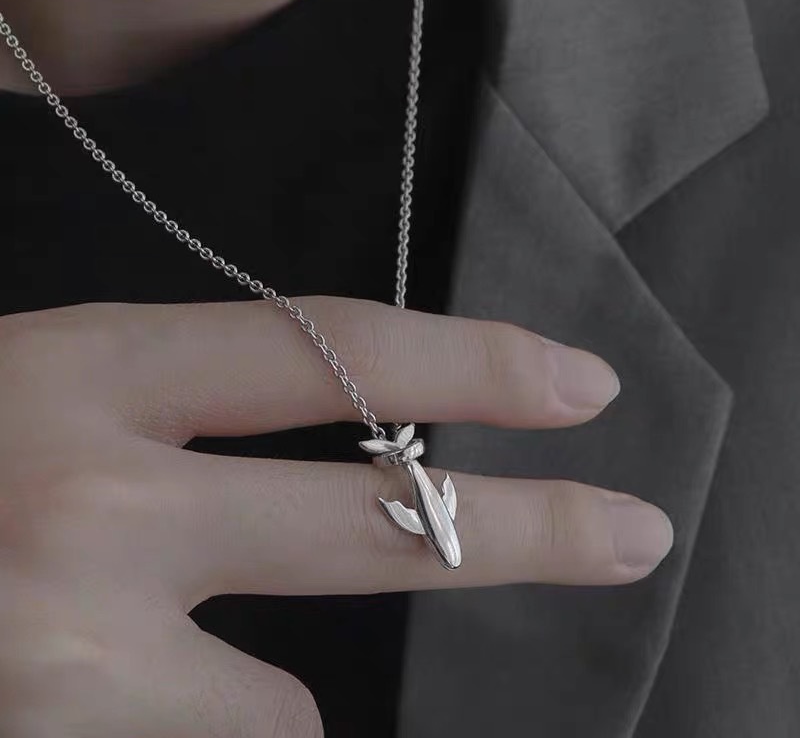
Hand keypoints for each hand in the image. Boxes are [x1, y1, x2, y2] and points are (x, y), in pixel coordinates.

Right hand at [0, 297, 671, 736]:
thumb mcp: (47, 401)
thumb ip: (180, 430)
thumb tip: (339, 468)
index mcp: (86, 375)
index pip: (329, 348)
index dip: (470, 360)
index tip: (580, 382)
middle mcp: (88, 508)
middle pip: (376, 517)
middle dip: (525, 529)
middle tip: (634, 529)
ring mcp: (67, 657)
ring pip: (278, 711)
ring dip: (251, 701)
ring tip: (132, 665)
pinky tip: (102, 704)